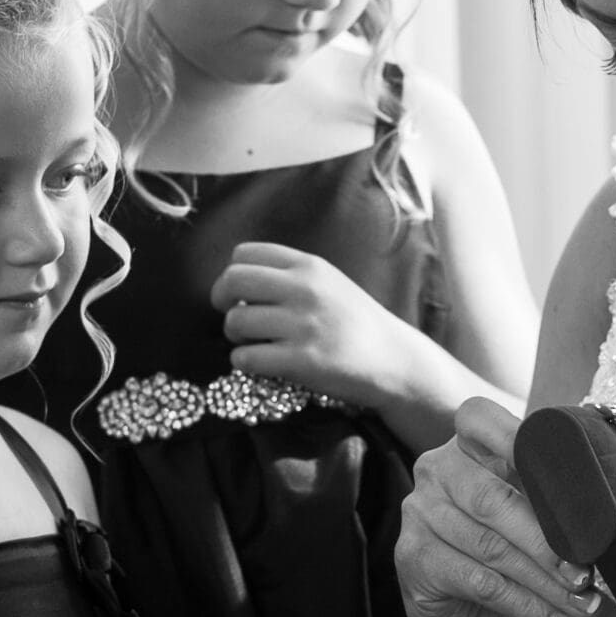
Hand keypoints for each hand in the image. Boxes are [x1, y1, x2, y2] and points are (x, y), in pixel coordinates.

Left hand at [212, 242, 434, 408]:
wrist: (394, 359)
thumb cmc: (357, 322)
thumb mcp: (329, 283)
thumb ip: (291, 275)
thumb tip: (239, 283)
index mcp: (309, 265)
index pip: (244, 253)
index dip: (232, 274)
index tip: (241, 293)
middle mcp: (304, 289)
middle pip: (232, 280)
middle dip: (221, 300)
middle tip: (234, 317)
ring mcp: (303, 325)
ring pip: (235, 321)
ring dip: (234, 336)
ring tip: (253, 343)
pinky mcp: (302, 361)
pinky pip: (245, 357)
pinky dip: (244, 362)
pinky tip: (261, 363)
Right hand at [396, 397, 602, 616]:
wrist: (463, 607)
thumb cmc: (507, 544)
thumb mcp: (529, 509)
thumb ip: (552, 496)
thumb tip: (606, 520)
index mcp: (466, 442)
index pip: (481, 420)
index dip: (517, 438)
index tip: (564, 467)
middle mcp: (436, 470)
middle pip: (493, 499)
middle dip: (547, 541)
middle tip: (587, 573)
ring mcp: (418, 512)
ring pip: (491, 549)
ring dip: (545, 583)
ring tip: (583, 604)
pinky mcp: (413, 557)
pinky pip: (480, 584)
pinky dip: (526, 606)